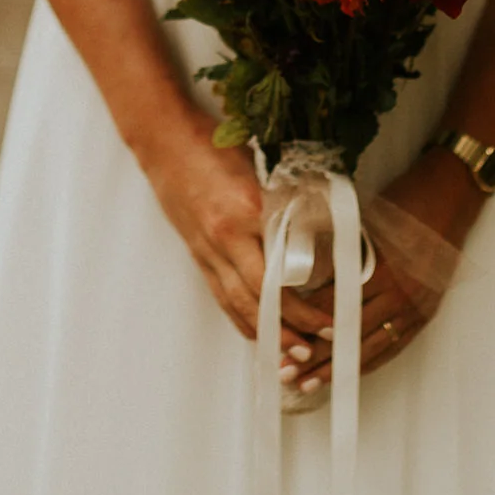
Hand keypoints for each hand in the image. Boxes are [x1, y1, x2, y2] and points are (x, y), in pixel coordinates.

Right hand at [139, 112, 331, 355]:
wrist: (165, 140)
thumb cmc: (215, 145)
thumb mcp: (261, 169)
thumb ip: (288, 202)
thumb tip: (322, 229)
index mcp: (247, 210)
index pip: (281, 269)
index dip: (304, 301)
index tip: (329, 316)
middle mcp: (225, 237)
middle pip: (260, 296)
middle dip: (289, 326)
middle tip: (314, 345)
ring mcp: (207, 249)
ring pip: (238, 303)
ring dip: (265, 332)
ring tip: (290, 354)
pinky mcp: (197, 254)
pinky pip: (221, 295)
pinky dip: (240, 318)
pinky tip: (257, 333)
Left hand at [280, 147, 485, 390]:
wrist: (452, 194)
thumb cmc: (406, 200)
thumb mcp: (365, 218)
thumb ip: (336, 247)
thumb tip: (298, 268)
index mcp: (382, 268)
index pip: (333, 304)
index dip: (304, 323)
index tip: (279, 336)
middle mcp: (400, 293)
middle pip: (349, 334)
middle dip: (315, 357)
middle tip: (286, 373)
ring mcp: (416, 306)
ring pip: (371, 347)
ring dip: (339, 368)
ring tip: (310, 383)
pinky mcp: (426, 312)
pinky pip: (394, 346)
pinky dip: (369, 362)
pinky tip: (348, 373)